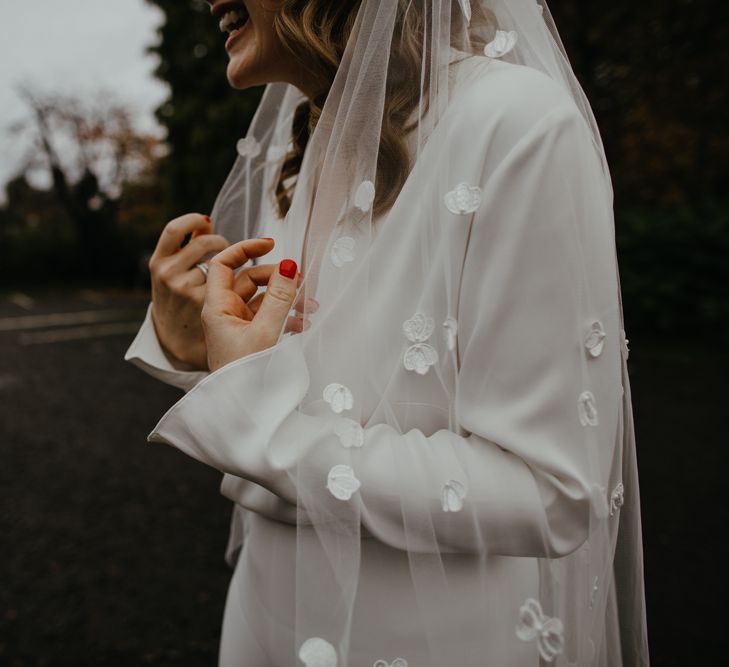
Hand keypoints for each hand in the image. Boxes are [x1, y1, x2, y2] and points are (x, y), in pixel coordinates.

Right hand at [148, 213, 229, 369]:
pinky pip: (228, 280)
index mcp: (158, 262)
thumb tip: (206, 221)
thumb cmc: (180, 297)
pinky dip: (236, 277)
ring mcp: (186, 289)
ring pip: (218, 261)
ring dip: (231, 259)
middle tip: (227, 249)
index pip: (173, 230)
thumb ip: (188, 246)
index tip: (207, 220)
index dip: (192, 220)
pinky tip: (240, 281)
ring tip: (233, 266)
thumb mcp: (173, 271)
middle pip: (204, 243)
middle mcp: (169, 274)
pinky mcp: (204, 303)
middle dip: (220, 241)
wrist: (177, 339)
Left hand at [202, 239, 306, 372]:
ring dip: (287, 298)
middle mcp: (225, 314)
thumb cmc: (246, 375)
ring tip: (312, 307)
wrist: (246, 412)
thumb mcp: (267, 332)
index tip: (272, 243)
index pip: (223, 263)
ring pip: (264, 299)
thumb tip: (290, 265)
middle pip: (250, 279)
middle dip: (278, 278)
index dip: (245, 248)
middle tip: (303, 283)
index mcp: (217, 308)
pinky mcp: (253, 339)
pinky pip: (270, 317)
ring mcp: (239, 327)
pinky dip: (287, 315)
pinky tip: (305, 323)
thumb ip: (280, 297)